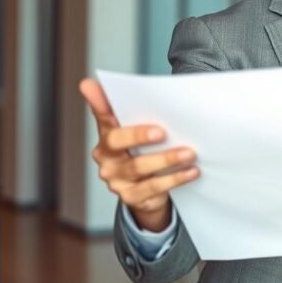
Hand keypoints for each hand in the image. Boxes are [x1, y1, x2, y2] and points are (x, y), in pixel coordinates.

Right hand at [79, 78, 199, 231]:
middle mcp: (106, 158)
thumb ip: (136, 109)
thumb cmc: (144, 152)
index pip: (102, 116)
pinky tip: (192, 171)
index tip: (89, 86)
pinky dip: (175, 179)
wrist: (148, 191)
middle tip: (163, 131)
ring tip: (190, 153)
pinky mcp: (130, 197)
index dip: (98, 103)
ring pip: (140, 167)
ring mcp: (116, 179)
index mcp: (107, 136)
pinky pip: (154, 187)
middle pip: (118, 142)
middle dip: (139, 135)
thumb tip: (108, 86)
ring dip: (167, 159)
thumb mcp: (141, 130)